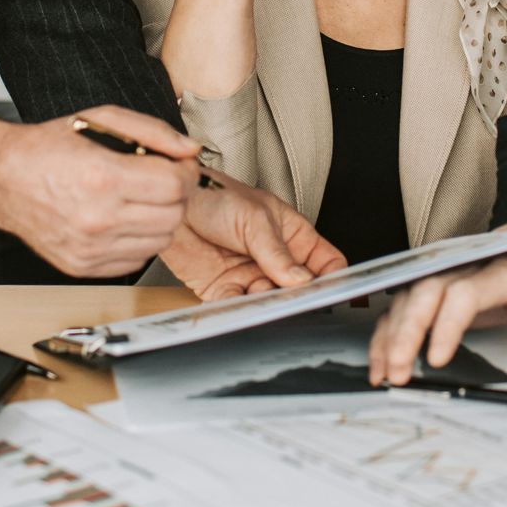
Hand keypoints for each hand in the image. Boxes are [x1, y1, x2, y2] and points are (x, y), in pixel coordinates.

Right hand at [0, 106, 197, 275]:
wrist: (1, 179)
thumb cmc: (47, 148)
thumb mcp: (100, 119)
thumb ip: (153, 131)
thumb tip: (190, 149)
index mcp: (103, 177)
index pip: (176, 185)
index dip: (186, 172)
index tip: (179, 165)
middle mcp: (97, 218)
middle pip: (174, 215)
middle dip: (177, 195)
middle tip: (163, 180)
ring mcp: (89, 248)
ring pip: (161, 242)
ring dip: (161, 218)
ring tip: (142, 199)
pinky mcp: (82, 266)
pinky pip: (137, 260)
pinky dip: (139, 240)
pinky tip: (124, 219)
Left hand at [161, 171, 347, 300]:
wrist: (173, 204)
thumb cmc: (215, 196)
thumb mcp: (254, 218)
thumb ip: (277, 252)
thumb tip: (300, 280)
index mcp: (291, 235)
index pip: (325, 261)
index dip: (333, 277)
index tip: (332, 292)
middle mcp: (274, 259)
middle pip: (299, 289)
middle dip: (298, 298)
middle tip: (295, 302)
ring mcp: (250, 275)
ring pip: (270, 301)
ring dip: (267, 304)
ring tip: (262, 299)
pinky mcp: (224, 289)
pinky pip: (238, 306)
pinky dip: (239, 310)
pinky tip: (239, 303)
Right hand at [366, 216, 506, 385]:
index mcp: (496, 270)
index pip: (464, 293)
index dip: (447, 326)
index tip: (437, 360)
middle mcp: (460, 267)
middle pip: (425, 293)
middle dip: (407, 333)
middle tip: (399, 370)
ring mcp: (439, 275)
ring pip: (405, 299)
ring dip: (390, 336)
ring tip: (386, 374)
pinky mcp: (426, 287)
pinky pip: (398, 308)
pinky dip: (385, 335)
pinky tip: (379, 362)